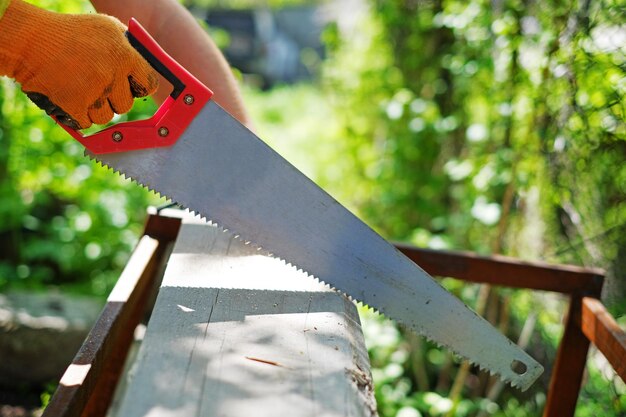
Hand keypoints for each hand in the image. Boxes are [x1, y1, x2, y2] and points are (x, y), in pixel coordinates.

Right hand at [0, 0, 157, 128]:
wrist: (29, 41)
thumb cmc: (69, 33)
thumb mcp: (107, 28)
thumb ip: (130, 47)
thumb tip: (145, 68)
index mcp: (125, 55)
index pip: (149, 84)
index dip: (139, 88)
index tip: (132, 88)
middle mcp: (113, 75)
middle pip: (125, 105)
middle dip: (113, 98)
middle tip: (95, 83)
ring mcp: (94, 92)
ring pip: (106, 118)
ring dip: (93, 108)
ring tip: (78, 87)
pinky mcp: (75, 107)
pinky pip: (86, 123)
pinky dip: (76, 114)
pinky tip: (67, 95)